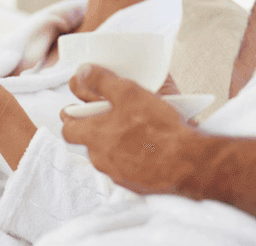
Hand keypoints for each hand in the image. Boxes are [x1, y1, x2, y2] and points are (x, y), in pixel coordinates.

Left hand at [61, 65, 197, 194]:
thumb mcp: (129, 93)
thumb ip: (102, 81)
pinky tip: (149, 146)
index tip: (77, 109)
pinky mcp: (134, 184)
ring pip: (109, 154)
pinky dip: (133, 156)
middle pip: (89, 141)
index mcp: (94, 136)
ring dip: (117, 142)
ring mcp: (117, 174)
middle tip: (115, 115)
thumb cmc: (159, 127)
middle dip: (98, 128)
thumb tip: (82, 72)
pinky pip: (127, 167)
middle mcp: (100, 159)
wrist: (187, 162)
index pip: (68, 128)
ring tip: (137, 129)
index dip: (71, 117)